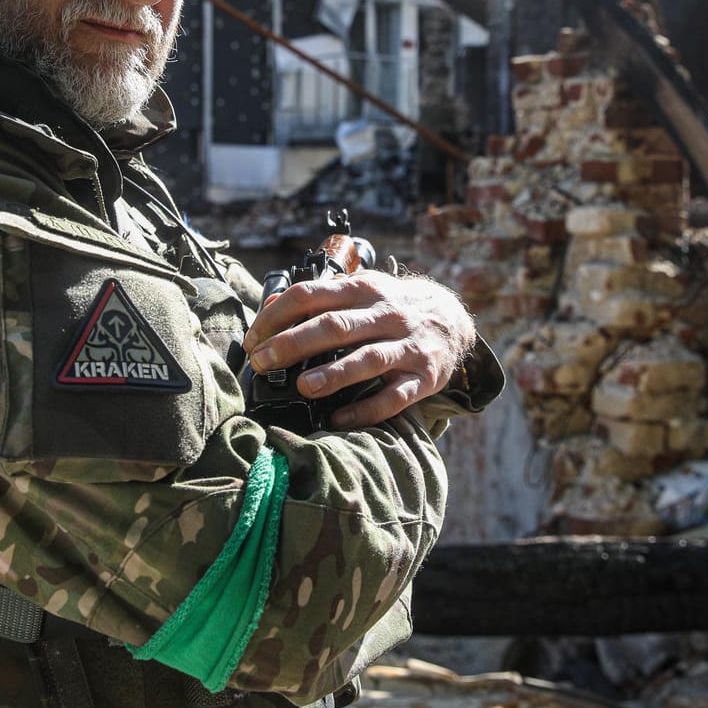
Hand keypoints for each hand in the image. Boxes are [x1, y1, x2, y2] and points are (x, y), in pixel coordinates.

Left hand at [241, 270, 476, 427]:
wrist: (453, 319)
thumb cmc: (392, 307)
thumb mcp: (361, 290)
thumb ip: (320, 296)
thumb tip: (271, 304)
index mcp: (363, 289)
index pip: (311, 295)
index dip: (277, 316)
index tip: (253, 340)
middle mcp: (386, 314)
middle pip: (335, 326)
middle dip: (294, 344)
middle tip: (263, 363)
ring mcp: (407, 346)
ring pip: (367, 359)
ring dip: (333, 374)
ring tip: (304, 388)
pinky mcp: (424, 377)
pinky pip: (394, 397)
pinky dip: (366, 410)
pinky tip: (338, 419)